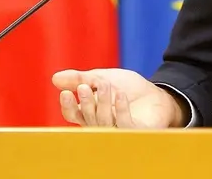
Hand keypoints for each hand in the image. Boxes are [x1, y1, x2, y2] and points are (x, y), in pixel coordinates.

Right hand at [52, 68, 185, 128]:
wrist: (156, 92)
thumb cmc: (128, 87)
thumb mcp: (101, 77)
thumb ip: (80, 78)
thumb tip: (55, 78)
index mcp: (90, 114)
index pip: (73, 115)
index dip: (68, 106)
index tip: (66, 92)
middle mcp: (101, 126)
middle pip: (87, 119)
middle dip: (85, 103)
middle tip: (85, 87)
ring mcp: (117, 131)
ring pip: (103, 123)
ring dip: (102, 103)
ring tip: (105, 85)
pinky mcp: (134, 133)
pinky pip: (123, 125)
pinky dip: (120, 110)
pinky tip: (119, 95)